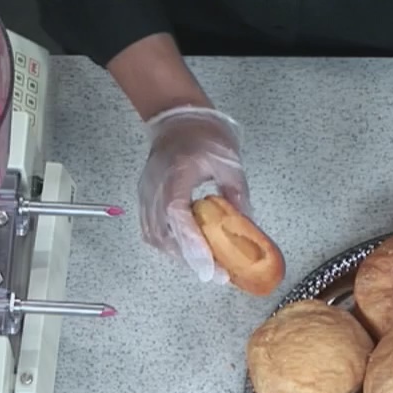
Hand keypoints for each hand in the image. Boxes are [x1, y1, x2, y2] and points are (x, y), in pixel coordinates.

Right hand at [138, 106, 249, 282]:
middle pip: (165, 235)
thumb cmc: (204, 134)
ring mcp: (146, 194)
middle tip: (217, 274)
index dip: (193, 245)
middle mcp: (155, 188)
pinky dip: (170, 245)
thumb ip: (237, 196)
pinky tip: (188, 251)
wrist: (178, 118)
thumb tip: (246, 229)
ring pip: (156, 237)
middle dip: (191, 260)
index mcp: (176, 174)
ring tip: (206, 265)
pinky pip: (152, 231)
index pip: (178, 216)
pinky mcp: (145, 199)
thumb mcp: (229, 163)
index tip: (210, 269)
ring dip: (180, 256)